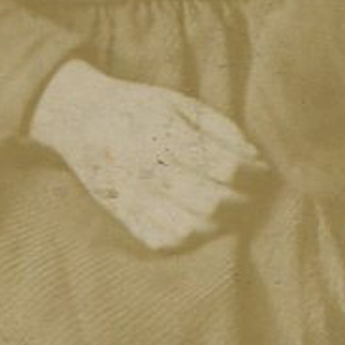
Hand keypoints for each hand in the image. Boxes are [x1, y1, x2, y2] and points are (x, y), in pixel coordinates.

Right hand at [30, 59, 267, 250]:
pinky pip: (163, 241)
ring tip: (229, 213)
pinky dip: (190, 240)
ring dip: (220, 226)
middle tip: (250, 197)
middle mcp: (148, 167)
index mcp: (165, 132)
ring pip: (189, 229)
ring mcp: (133, 196)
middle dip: (243, 203)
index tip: (262, 172)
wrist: (82, 119)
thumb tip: (255, 160)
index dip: (253, 174)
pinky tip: (200, 225)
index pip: (225, 166)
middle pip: (211, 202)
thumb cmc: (140, 108)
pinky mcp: (123, 215)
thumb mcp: (181, 103)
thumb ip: (221, 129)